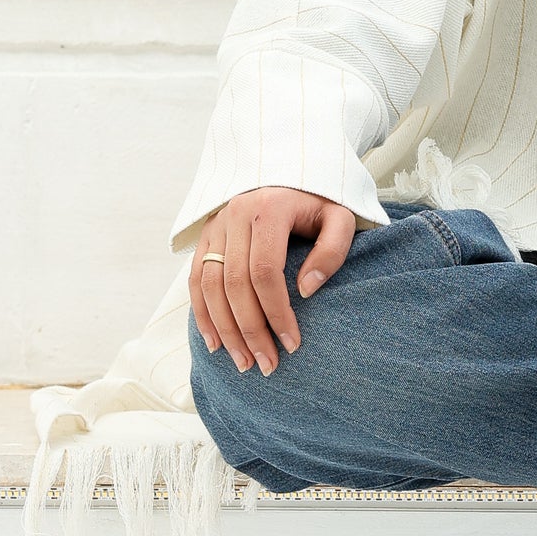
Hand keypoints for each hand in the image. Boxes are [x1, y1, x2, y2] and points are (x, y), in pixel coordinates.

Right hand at [188, 186, 356, 377]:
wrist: (290, 170)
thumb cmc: (320, 201)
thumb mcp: (340, 217)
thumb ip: (332, 251)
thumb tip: (306, 291)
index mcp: (269, 209)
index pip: (266, 272)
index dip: (277, 313)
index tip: (292, 344)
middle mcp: (236, 214)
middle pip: (235, 284)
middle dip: (250, 331)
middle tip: (266, 365)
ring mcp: (217, 225)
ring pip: (210, 286)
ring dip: (224, 330)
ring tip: (243, 363)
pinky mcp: (207, 235)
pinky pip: (196, 279)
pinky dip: (202, 314)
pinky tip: (216, 343)